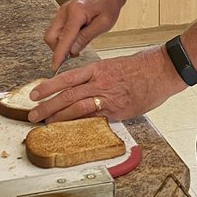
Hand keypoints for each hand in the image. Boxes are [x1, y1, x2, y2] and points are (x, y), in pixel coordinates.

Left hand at [27, 46, 185, 122]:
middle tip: (33, 114)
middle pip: (67, 95)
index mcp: (98, 69)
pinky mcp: (119, 111)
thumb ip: (98, 77)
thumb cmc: (142, 66)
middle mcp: (100, 82)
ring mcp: (109, 97)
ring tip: (46, 123)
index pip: (66, 78)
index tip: (35, 94)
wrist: (163, 70)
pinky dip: (81, 124)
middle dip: (47, 105)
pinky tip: (71, 130)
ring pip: (78, 107)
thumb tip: (84, 88)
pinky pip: (96, 119)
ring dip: (60, 117)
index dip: (48, 87)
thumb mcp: (114, 65)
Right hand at [43, 0, 124, 70]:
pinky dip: (62, 38)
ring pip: (52, 34)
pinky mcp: (63, 12)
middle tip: (72, 57)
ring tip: (76, 48)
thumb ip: (86, 38)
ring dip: (60, 44)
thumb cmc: (109, 5)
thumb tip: (72, 51)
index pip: (63, 39)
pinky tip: (74, 40)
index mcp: (76, 13)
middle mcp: (65, 11)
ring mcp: (62, 11)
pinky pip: (57, 29)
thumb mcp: (103, 24)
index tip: (55, 68)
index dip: (58, 56)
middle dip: (58, 50)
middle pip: (51, 37)